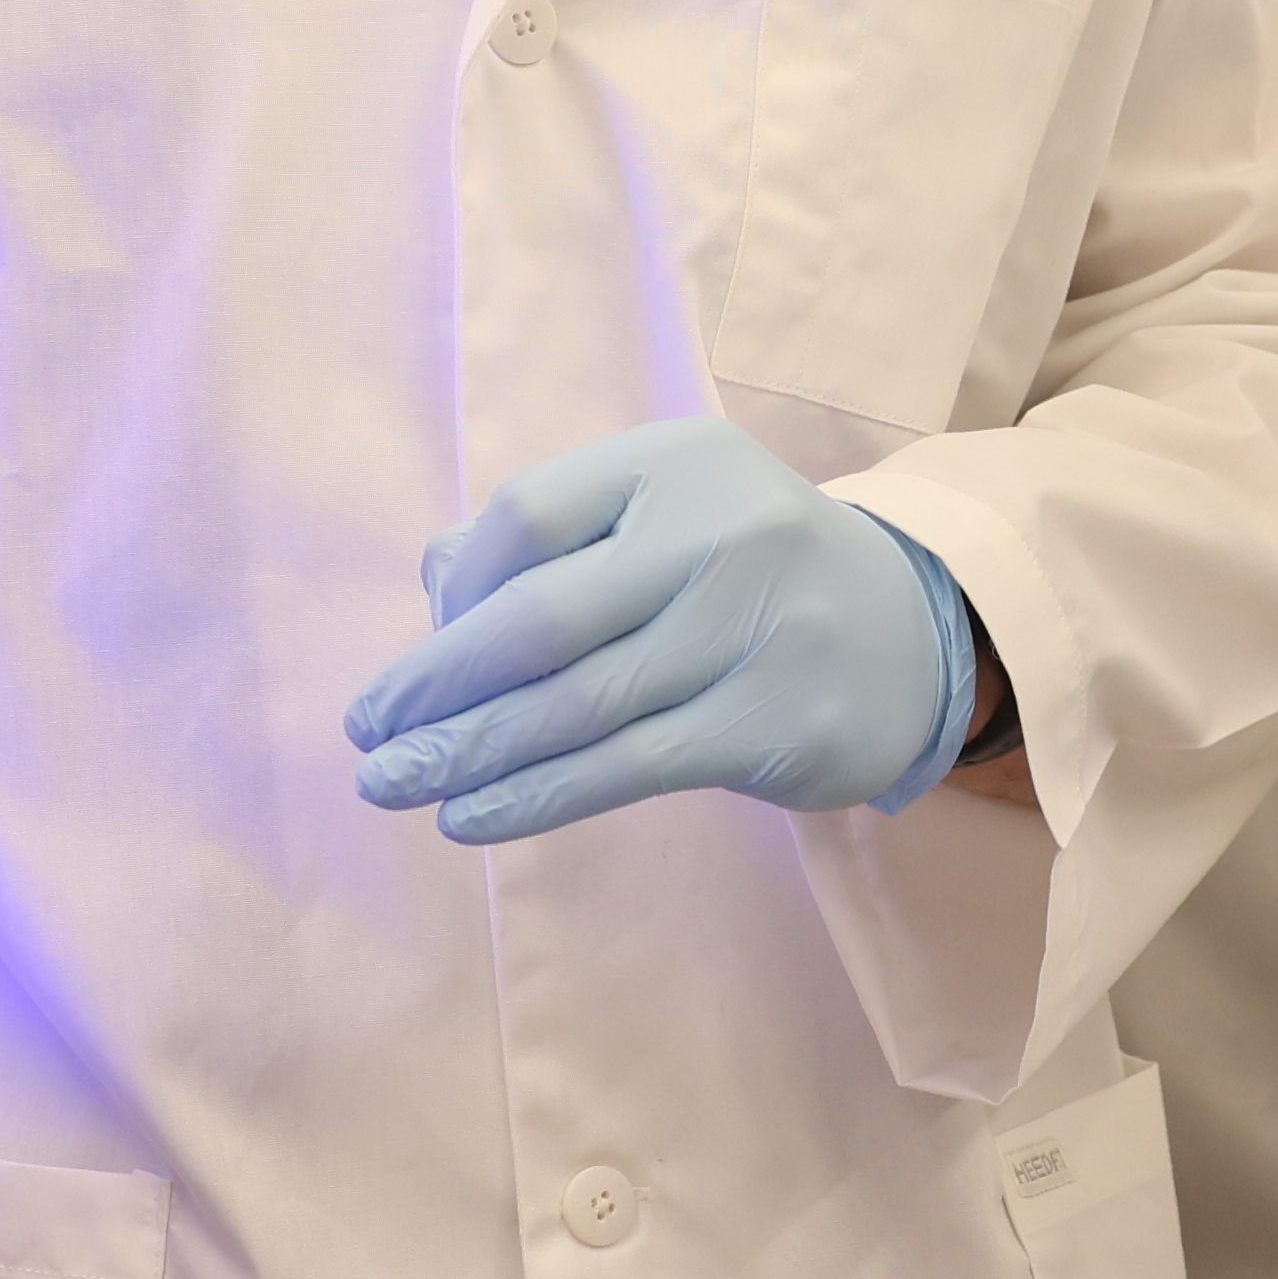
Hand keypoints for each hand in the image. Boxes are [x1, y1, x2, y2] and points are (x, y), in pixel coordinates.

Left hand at [349, 420, 980, 841]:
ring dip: (467, 753)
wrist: (912, 633)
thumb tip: (434, 580)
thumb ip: (557, 536)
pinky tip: (472, 817)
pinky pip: (623, 767)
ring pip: (574, 706)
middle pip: (540, 618)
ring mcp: (752, 630)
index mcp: (677, 461)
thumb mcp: (665, 515)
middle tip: (366, 731)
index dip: (457, 590)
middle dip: (436, 684)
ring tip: (393, 785)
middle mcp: (718, 534)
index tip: (421, 650)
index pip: (528, 516)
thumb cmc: (751, 570)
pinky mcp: (771, 723)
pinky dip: (535, 797)